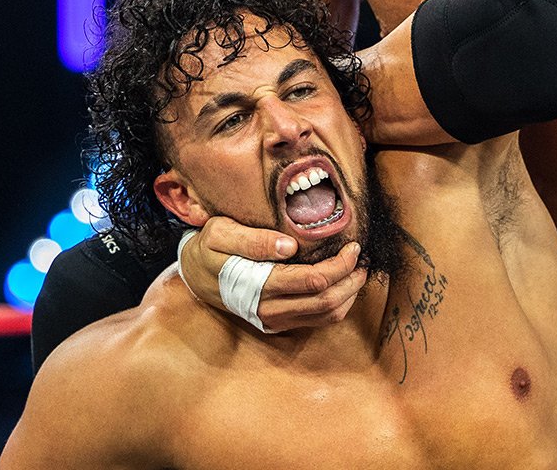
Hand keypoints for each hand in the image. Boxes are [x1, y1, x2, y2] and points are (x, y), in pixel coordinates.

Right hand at [178, 216, 368, 331]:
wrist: (194, 275)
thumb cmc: (208, 249)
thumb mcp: (219, 234)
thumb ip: (253, 240)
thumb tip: (290, 245)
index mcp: (259, 286)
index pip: (313, 282)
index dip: (340, 265)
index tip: (353, 248)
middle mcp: (270, 310)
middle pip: (326, 302)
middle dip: (351, 281)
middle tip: (362, 259)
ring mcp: (275, 321)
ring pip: (326, 316)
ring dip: (348, 295)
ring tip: (356, 271)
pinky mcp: (279, 324)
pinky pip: (317, 321)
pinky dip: (337, 304)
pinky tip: (341, 285)